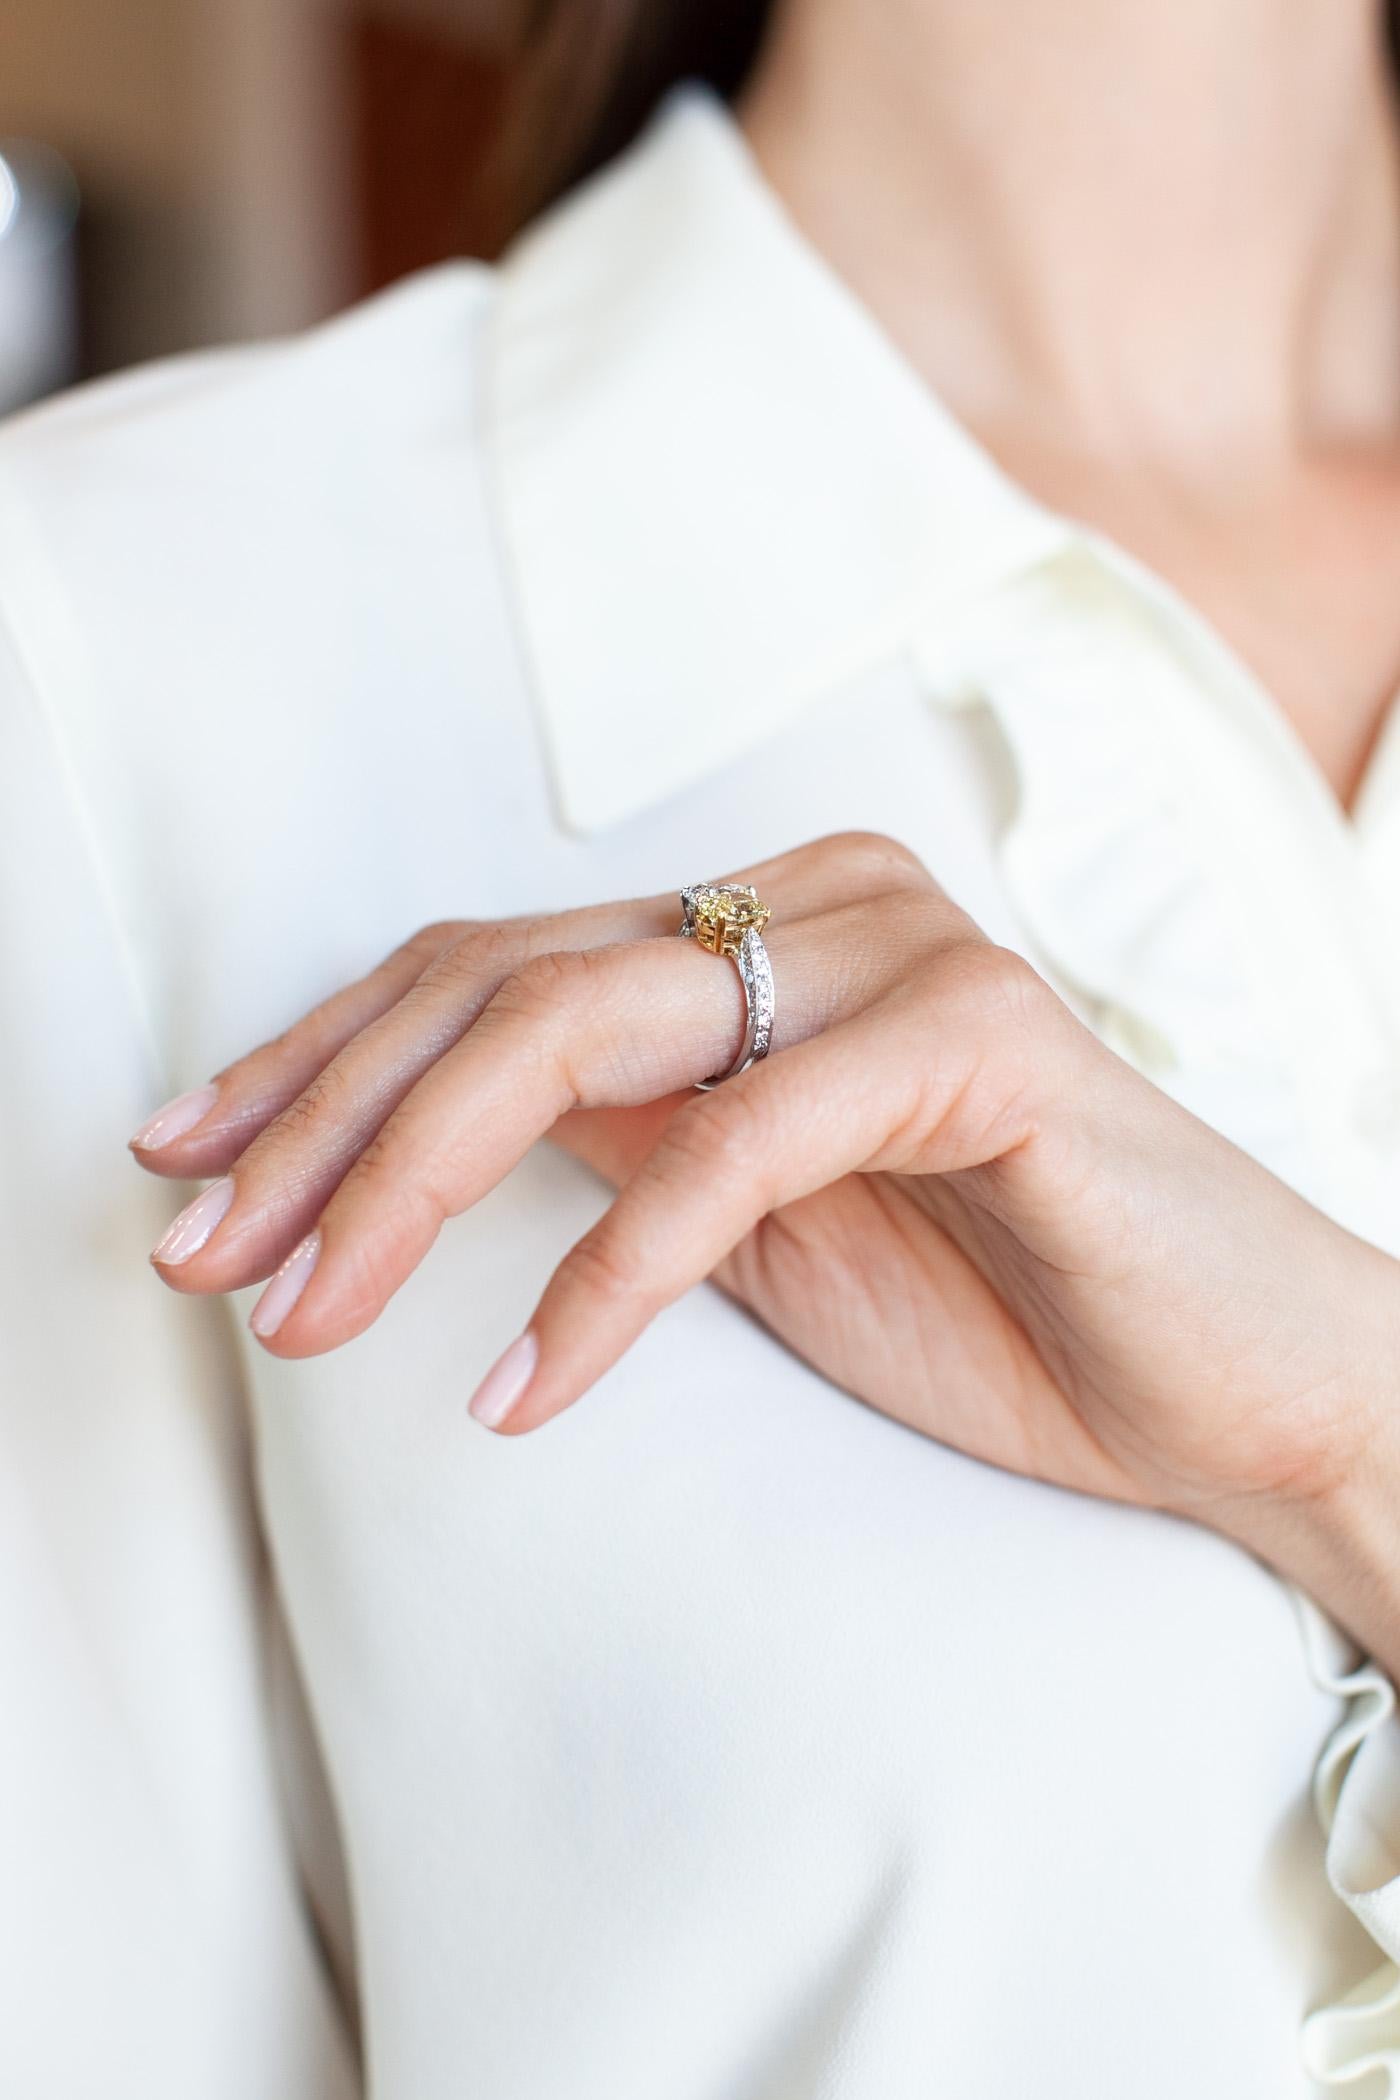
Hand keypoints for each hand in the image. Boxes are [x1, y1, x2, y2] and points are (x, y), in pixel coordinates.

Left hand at [130, 833, 1399, 1638]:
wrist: (1226, 1376)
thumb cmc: (999, 1297)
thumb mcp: (753, 1213)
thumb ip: (618, 1132)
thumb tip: (415, 1143)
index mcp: (754, 928)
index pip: (480, 963)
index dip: (314, 1060)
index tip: (185, 1161)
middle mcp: (813, 903)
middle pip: (491, 981)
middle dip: (322, 1129)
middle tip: (211, 1261)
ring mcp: (898, 955)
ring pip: (578, 1029)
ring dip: (411, 1187)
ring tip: (313, 1318)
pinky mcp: (977, 1042)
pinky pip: (736, 1146)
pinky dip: (609, 1278)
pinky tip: (527, 1388)